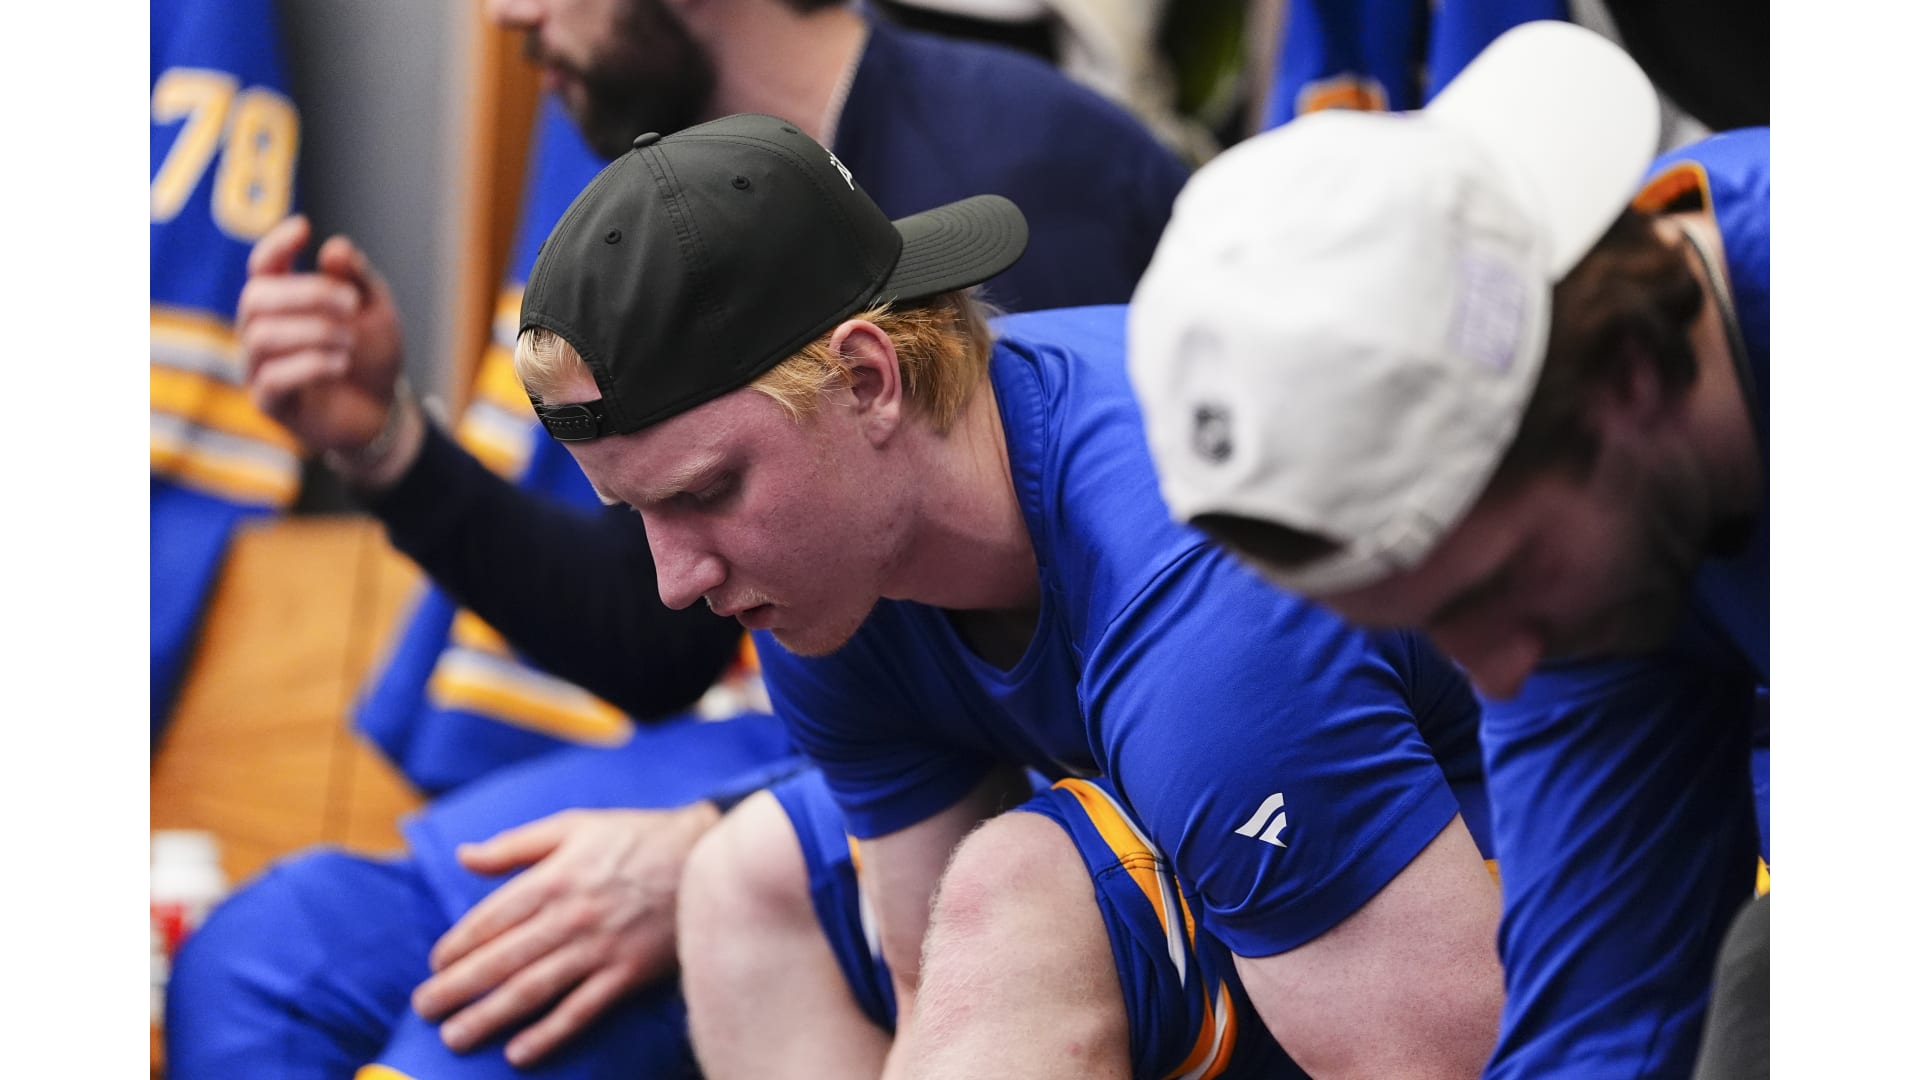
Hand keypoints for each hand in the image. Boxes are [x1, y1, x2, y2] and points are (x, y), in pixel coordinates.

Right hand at [237, 215, 416, 478]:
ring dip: (313, 331)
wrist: (383, 412)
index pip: (262, 266)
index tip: (304, 229)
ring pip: (262, 336)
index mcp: (282, 302)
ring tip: (350, 339)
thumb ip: (356, 279)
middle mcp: (262, 330)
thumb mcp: (375, 311)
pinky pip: (272, 378)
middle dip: (306, 294)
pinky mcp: (270, 402)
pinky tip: (341, 362)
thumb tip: (335, 248)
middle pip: (256, 297)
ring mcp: (260, 366)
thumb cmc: (372, 355)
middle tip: (351, 303)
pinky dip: (310, 364)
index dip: (276, 245)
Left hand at [412, 802, 723, 1065]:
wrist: (707, 856)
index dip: (458, 945)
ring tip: (456, 1037)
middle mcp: (571, 915)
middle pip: (502, 959)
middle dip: (456, 987)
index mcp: (554, 876)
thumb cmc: (637, 837)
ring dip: (489, 1016)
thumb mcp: (574, 825)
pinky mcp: (628, 973)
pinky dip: (549, 1034)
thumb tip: (464, 856)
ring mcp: (600, 948)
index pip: (491, 918)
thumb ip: (515, 845)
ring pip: (533, 989)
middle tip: (424, 1009)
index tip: (436, 964)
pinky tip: (519, 1053)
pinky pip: (581, 1010)